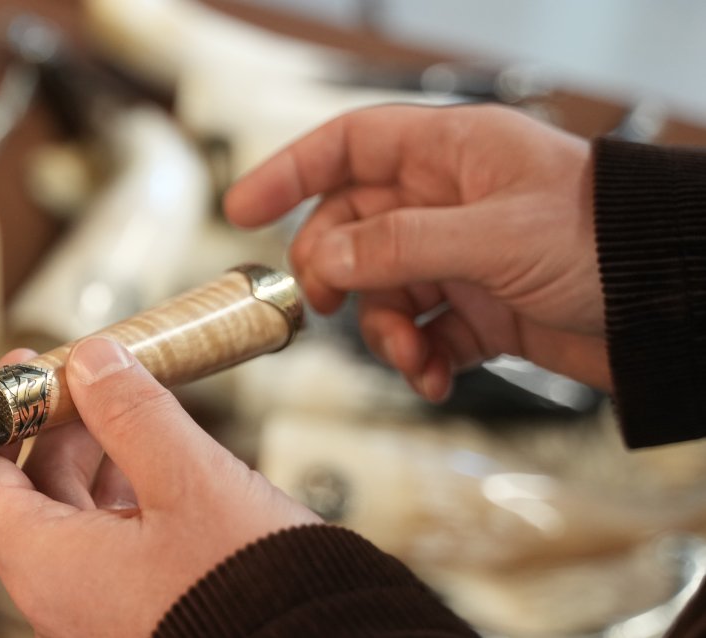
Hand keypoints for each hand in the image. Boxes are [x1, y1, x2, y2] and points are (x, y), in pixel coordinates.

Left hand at [0, 338, 318, 636]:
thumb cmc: (256, 591)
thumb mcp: (191, 479)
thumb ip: (132, 412)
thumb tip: (92, 361)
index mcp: (47, 568)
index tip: (21, 373)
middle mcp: (58, 602)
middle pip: (23, 500)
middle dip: (55, 430)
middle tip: (91, 378)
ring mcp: (96, 618)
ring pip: (70, 526)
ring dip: (93, 463)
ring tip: (133, 413)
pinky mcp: (137, 622)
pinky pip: (108, 556)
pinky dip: (124, 504)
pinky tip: (161, 469)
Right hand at [225, 104, 607, 396]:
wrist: (673, 309)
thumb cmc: (608, 243)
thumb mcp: (493, 237)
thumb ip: (398, 246)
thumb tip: (326, 258)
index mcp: (452, 154)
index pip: (349, 146)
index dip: (290, 171)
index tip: (242, 208)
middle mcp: (450, 200)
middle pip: (352, 228)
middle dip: (335, 273)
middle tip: (325, 305)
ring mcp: (463, 256)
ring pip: (382, 289)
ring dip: (384, 329)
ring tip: (411, 356)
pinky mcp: (480, 308)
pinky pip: (423, 332)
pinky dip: (420, 358)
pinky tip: (434, 375)